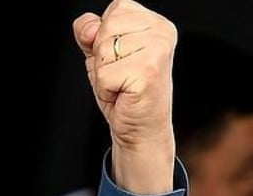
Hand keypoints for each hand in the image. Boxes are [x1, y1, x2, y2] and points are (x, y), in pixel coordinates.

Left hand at [74, 0, 176, 194]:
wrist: (140, 127)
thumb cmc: (123, 90)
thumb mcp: (100, 54)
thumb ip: (90, 31)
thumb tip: (90, 28)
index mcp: (155, 22)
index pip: (115, 8)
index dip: (104, 36)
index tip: (120, 57)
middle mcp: (162, 32)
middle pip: (106, 28)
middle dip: (102, 56)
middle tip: (120, 74)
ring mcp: (158, 50)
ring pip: (103, 51)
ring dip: (103, 74)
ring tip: (121, 84)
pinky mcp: (148, 71)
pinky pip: (104, 74)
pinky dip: (106, 89)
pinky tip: (123, 93)